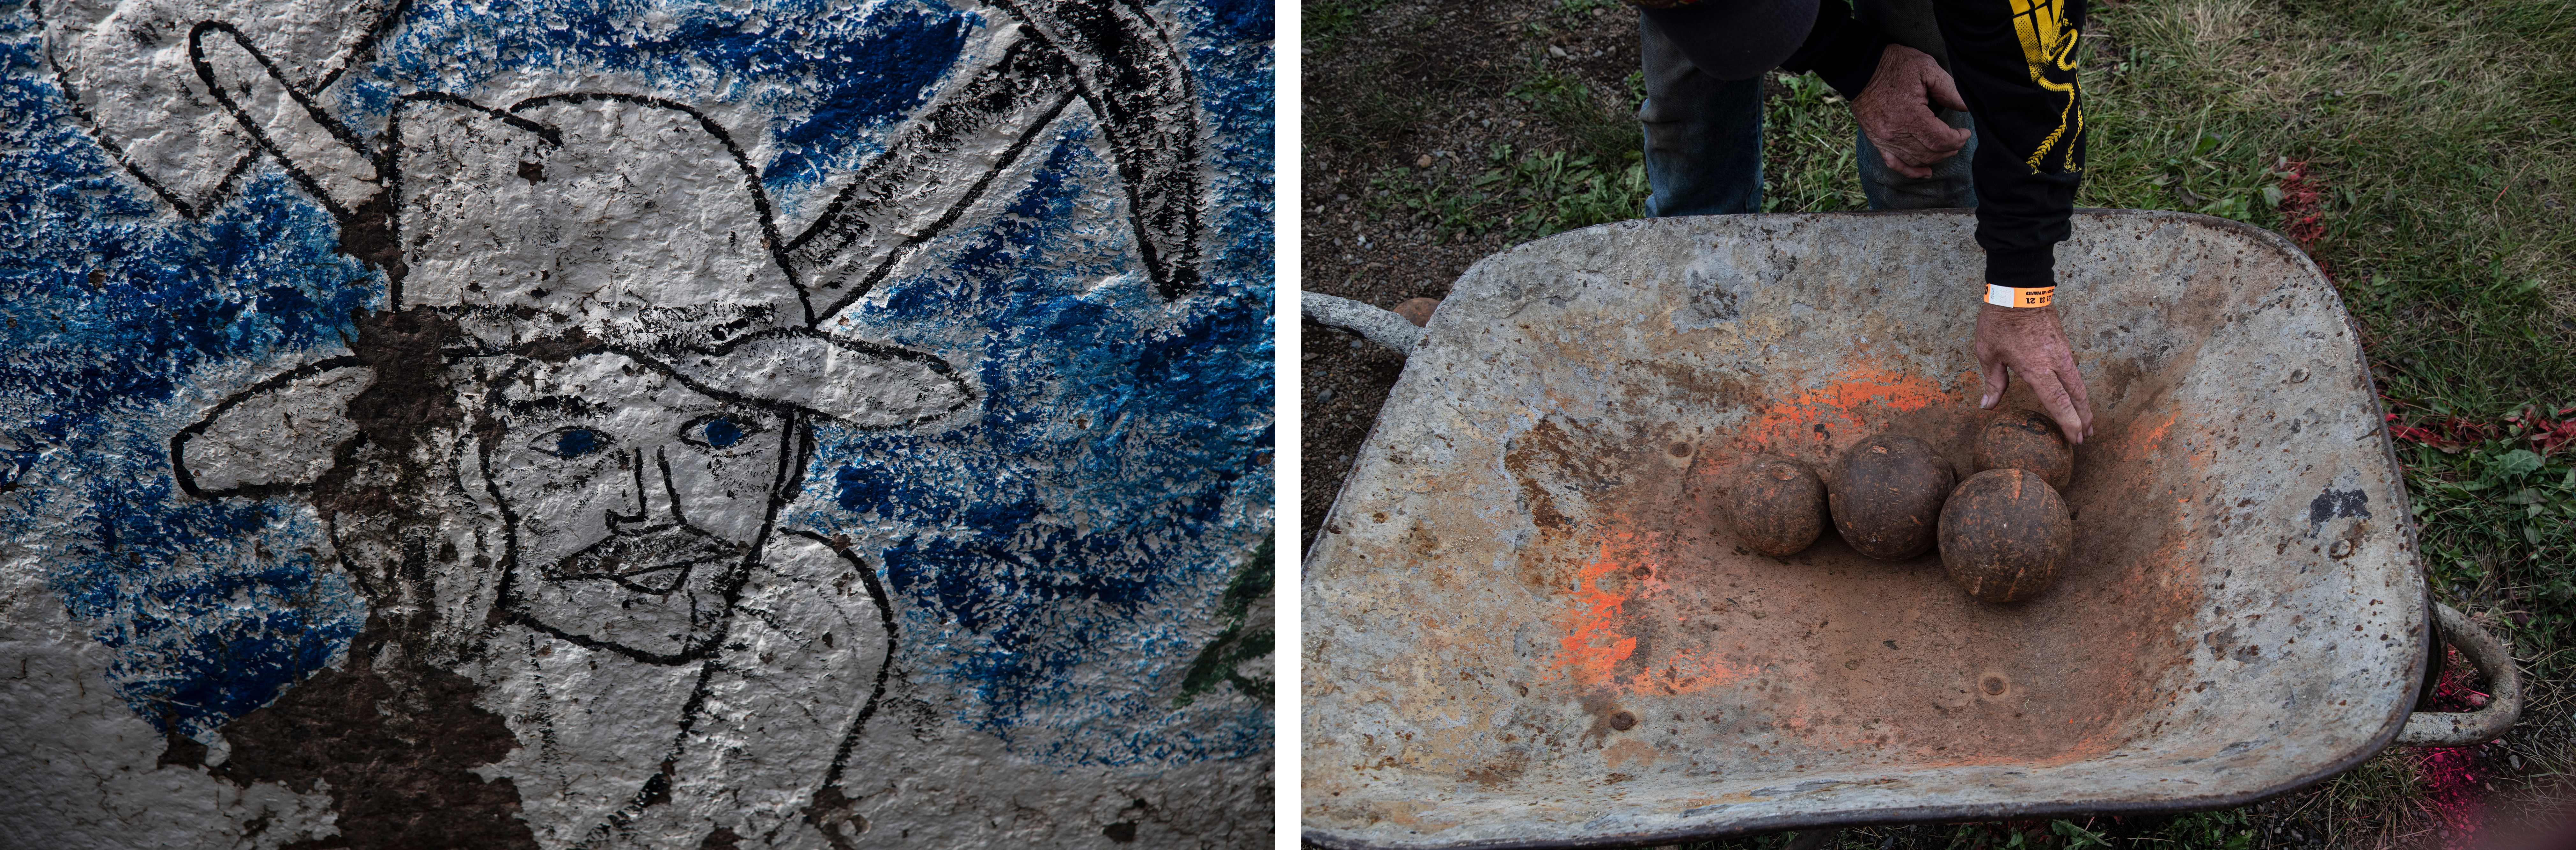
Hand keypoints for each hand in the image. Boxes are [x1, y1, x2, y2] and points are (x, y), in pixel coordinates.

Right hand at [1852, 44, 1972, 178]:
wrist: (1861, 67)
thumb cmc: (1894, 65)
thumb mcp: (1927, 68)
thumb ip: (1949, 90)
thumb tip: (1967, 106)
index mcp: (1910, 115)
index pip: (1940, 139)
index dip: (1957, 140)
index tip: (1965, 132)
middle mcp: (1895, 133)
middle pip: (1930, 153)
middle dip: (1950, 149)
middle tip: (1959, 139)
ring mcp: (1884, 139)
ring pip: (1916, 160)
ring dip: (1936, 158)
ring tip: (1947, 148)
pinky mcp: (1877, 141)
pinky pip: (1895, 163)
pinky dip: (1912, 171)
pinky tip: (1926, 172)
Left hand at [1975, 303, 2094, 443]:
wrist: (2018, 290)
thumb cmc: (2000, 322)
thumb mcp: (1988, 354)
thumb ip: (1993, 382)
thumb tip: (1987, 406)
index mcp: (2036, 368)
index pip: (2058, 402)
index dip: (2068, 422)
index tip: (2075, 438)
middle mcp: (2055, 362)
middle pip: (2076, 396)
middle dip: (2083, 418)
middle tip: (2085, 437)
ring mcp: (2062, 352)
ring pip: (2078, 383)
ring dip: (2083, 404)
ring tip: (2086, 421)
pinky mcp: (2063, 343)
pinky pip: (2073, 370)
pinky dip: (2076, 387)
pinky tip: (2074, 395)